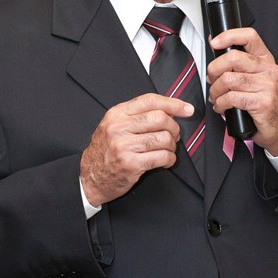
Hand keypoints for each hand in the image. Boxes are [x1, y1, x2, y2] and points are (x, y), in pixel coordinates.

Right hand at [80, 93, 194, 206]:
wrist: (89, 177)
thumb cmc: (105, 151)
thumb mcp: (114, 125)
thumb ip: (136, 115)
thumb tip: (169, 110)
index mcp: (116, 114)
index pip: (150, 101)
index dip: (173, 103)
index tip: (187, 109)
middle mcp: (119, 127)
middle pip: (160, 118)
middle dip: (174, 128)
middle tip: (174, 135)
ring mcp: (124, 146)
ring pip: (164, 138)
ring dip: (172, 145)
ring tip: (167, 149)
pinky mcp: (131, 164)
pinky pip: (162, 157)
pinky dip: (169, 159)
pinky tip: (165, 161)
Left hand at [207, 28, 277, 155]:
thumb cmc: (263, 103)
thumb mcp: (256, 79)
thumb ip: (240, 65)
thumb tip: (216, 49)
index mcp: (266, 60)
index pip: (249, 36)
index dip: (228, 35)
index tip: (214, 42)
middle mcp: (268, 70)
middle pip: (233, 58)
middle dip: (214, 69)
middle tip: (211, 79)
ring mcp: (267, 86)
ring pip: (228, 79)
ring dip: (215, 90)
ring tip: (216, 97)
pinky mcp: (262, 102)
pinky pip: (231, 98)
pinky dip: (220, 103)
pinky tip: (221, 107)